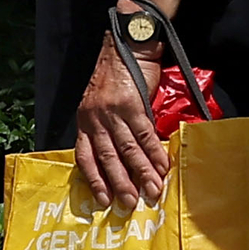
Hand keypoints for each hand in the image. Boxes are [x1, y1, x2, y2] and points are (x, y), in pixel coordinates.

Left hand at [74, 32, 170, 210]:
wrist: (129, 45)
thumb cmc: (116, 74)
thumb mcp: (101, 102)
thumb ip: (107, 126)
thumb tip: (123, 156)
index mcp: (85, 120)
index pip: (85, 157)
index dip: (94, 180)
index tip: (103, 200)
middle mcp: (95, 119)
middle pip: (107, 157)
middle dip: (120, 183)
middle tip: (130, 204)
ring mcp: (113, 112)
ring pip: (127, 149)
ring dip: (141, 173)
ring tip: (151, 191)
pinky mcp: (132, 105)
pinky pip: (145, 134)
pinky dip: (154, 152)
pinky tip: (163, 166)